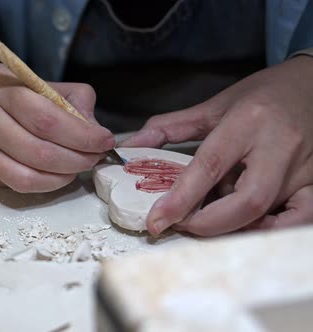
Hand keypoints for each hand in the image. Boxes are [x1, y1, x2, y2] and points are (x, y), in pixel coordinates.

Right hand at [0, 53, 114, 191]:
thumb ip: (66, 97)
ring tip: (78, 169)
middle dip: (77, 159)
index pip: (48, 118)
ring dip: (62, 176)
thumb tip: (94, 127)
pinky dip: (43, 184)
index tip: (104, 140)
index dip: (82, 134)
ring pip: (27, 174)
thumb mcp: (30, 80)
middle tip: (95, 158)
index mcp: (3, 89)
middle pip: (40, 150)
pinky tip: (56, 176)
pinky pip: (14, 183)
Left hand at [120, 56, 312, 235]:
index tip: (156, 220)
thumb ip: (171, 127)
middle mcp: (279, 146)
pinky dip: (272, 230)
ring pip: (270, 214)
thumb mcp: (214, 105)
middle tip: (183, 224)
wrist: (311, 84)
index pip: (210, 166)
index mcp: (247, 122)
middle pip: (246, 201)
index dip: (180, 198)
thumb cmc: (262, 95)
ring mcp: (303, 168)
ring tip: (211, 221)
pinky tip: (251, 225)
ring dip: (235, 228)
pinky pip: (301, 218)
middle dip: (208, 224)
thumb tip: (131, 146)